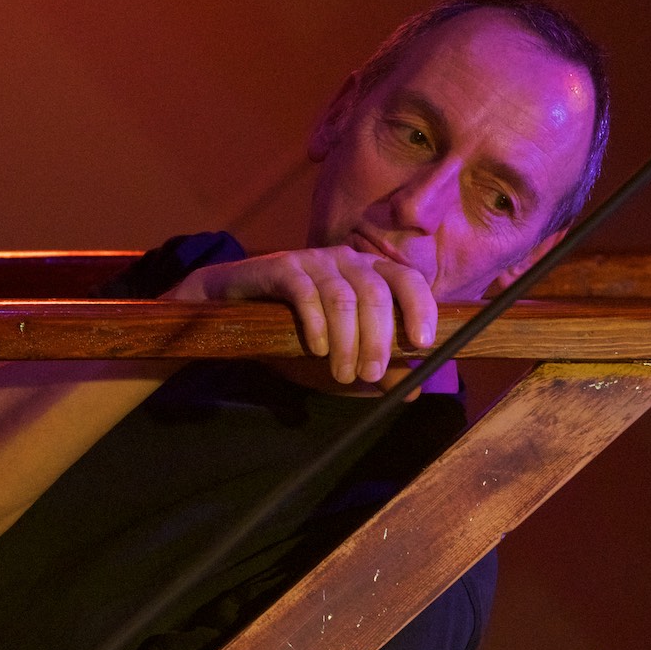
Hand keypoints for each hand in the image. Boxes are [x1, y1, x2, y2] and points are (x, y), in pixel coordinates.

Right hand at [161, 246, 436, 392]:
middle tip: (371, 375)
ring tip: (341, 372)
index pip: (407, 280)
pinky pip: (305, 291)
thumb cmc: (290, 332)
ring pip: (342, 297)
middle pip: (375, 293)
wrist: (228, 312)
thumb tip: (414, 390)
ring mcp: (311, 259)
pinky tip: (315, 348)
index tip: (423, 344)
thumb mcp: (338, 357)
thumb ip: (374, 369)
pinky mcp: (279, 266)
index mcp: (367, 273)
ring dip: (347, 340)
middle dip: (378, 339)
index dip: (420, 308)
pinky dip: (315, 323)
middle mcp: (345, 259)